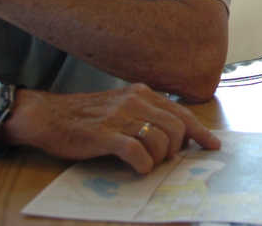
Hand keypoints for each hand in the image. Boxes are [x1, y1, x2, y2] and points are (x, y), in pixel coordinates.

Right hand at [2, 84, 220, 173]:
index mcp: (142, 93)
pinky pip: (136, 151)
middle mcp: (135, 101)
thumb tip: (174, 135)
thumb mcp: (121, 106)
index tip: (213, 145)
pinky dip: (143, 165)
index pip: (181, 113)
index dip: (200, 132)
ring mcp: (120, 117)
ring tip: (147, 163)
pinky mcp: (105, 135)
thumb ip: (145, 114)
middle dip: (176, 149)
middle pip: (176, 127)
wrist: (48, 116)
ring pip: (160, 139)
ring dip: (159, 158)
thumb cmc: (86, 116)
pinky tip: (137, 169)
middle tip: (165, 159)